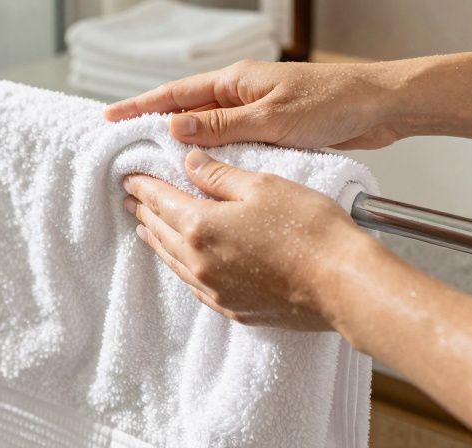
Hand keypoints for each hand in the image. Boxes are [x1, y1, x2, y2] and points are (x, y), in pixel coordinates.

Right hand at [104, 59, 410, 150]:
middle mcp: (240, 93)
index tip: (109, 119)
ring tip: (152, 164)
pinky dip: (211, 155)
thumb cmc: (331, 103)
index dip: (140, 107)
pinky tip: (201, 173)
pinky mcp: (271, 129)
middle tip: (122, 146)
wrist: (379, 107)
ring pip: (206, 128)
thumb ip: (222, 125)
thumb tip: (175, 126)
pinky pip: (230, 142)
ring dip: (181, 144)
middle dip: (152, 125)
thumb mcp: (271, 118)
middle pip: (185, 109)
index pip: (175, 94)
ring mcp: (255, 110)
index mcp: (235, 81)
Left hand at [122, 149, 376, 330]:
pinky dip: (181, 268)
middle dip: (144, 212)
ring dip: (158, 241)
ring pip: (173, 262)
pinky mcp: (235, 308)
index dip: (143, 186)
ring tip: (146, 228)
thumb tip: (190, 161)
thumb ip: (220, 176)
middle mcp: (200, 263)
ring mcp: (216, 290)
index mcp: (201, 227)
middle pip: (161, 232)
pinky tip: (183, 263)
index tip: (129, 177)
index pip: (160, 200)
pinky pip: (194, 285)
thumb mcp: (263, 186)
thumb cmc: (310, 231)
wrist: (342, 284)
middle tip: (131, 199)